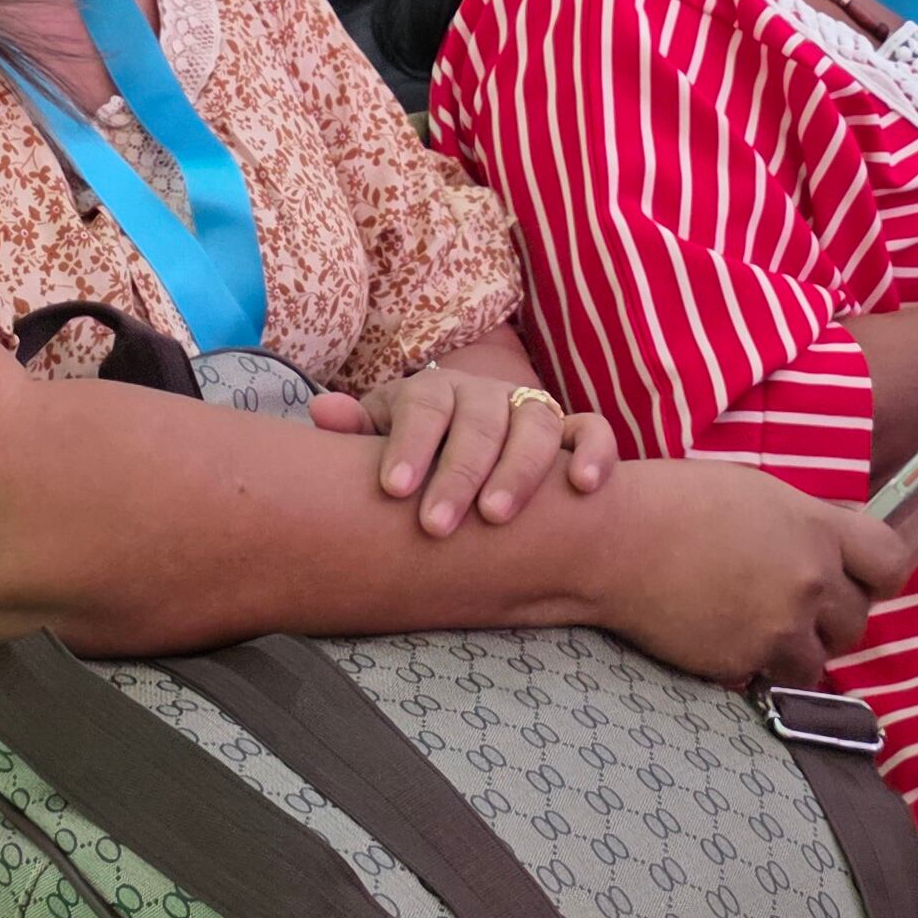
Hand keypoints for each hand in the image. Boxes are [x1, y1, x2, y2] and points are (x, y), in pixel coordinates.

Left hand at [314, 369, 616, 535]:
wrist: (467, 447)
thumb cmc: (417, 452)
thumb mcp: (382, 438)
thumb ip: (356, 429)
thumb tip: (322, 410)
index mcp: (435, 391)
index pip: (424, 404)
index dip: (410, 445)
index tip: (394, 491)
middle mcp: (487, 395)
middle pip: (479, 421)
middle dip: (459, 473)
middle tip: (437, 526)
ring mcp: (531, 409)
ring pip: (537, 423)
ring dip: (520, 468)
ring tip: (496, 517)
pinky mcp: (572, 432)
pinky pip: (593, 430)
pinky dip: (594, 451)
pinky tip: (580, 485)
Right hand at [588, 460, 917, 684]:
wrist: (612, 541)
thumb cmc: (674, 502)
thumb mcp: (757, 493)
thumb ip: (804, 524)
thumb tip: (832, 549)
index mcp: (815, 527)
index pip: (890, 562)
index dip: (878, 575)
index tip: (861, 579)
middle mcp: (808, 579)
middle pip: (857, 618)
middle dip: (832, 616)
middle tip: (797, 604)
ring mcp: (778, 626)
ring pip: (819, 659)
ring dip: (799, 648)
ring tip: (763, 627)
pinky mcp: (743, 660)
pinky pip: (772, 676)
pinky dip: (758, 665)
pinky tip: (729, 638)